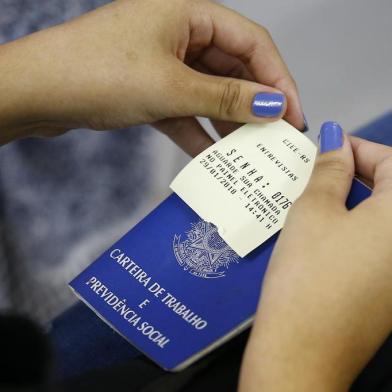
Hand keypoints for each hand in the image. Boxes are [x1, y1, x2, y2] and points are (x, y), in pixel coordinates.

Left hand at [0, 0, 304, 149]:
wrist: (38, 92)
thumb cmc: (97, 72)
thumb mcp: (172, 87)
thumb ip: (226, 97)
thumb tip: (273, 105)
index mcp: (189, 13)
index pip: (252, 42)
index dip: (278, 79)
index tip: (293, 114)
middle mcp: (180, 34)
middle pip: (232, 70)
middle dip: (254, 105)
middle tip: (274, 138)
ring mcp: (164, 63)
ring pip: (209, 93)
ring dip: (227, 122)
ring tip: (248, 152)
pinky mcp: (150, 89)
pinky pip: (185, 110)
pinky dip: (198, 131)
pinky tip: (213, 156)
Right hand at [239, 122, 391, 390]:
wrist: (303, 348)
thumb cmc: (308, 275)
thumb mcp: (313, 210)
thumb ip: (329, 170)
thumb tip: (335, 142)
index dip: (356, 147)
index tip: (327, 146)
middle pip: (391, 189)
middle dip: (357, 173)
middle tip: (319, 171)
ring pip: (383, 217)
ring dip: (355, 200)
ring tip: (317, 199)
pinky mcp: (391, 289)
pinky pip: (379, 243)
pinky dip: (358, 227)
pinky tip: (327, 231)